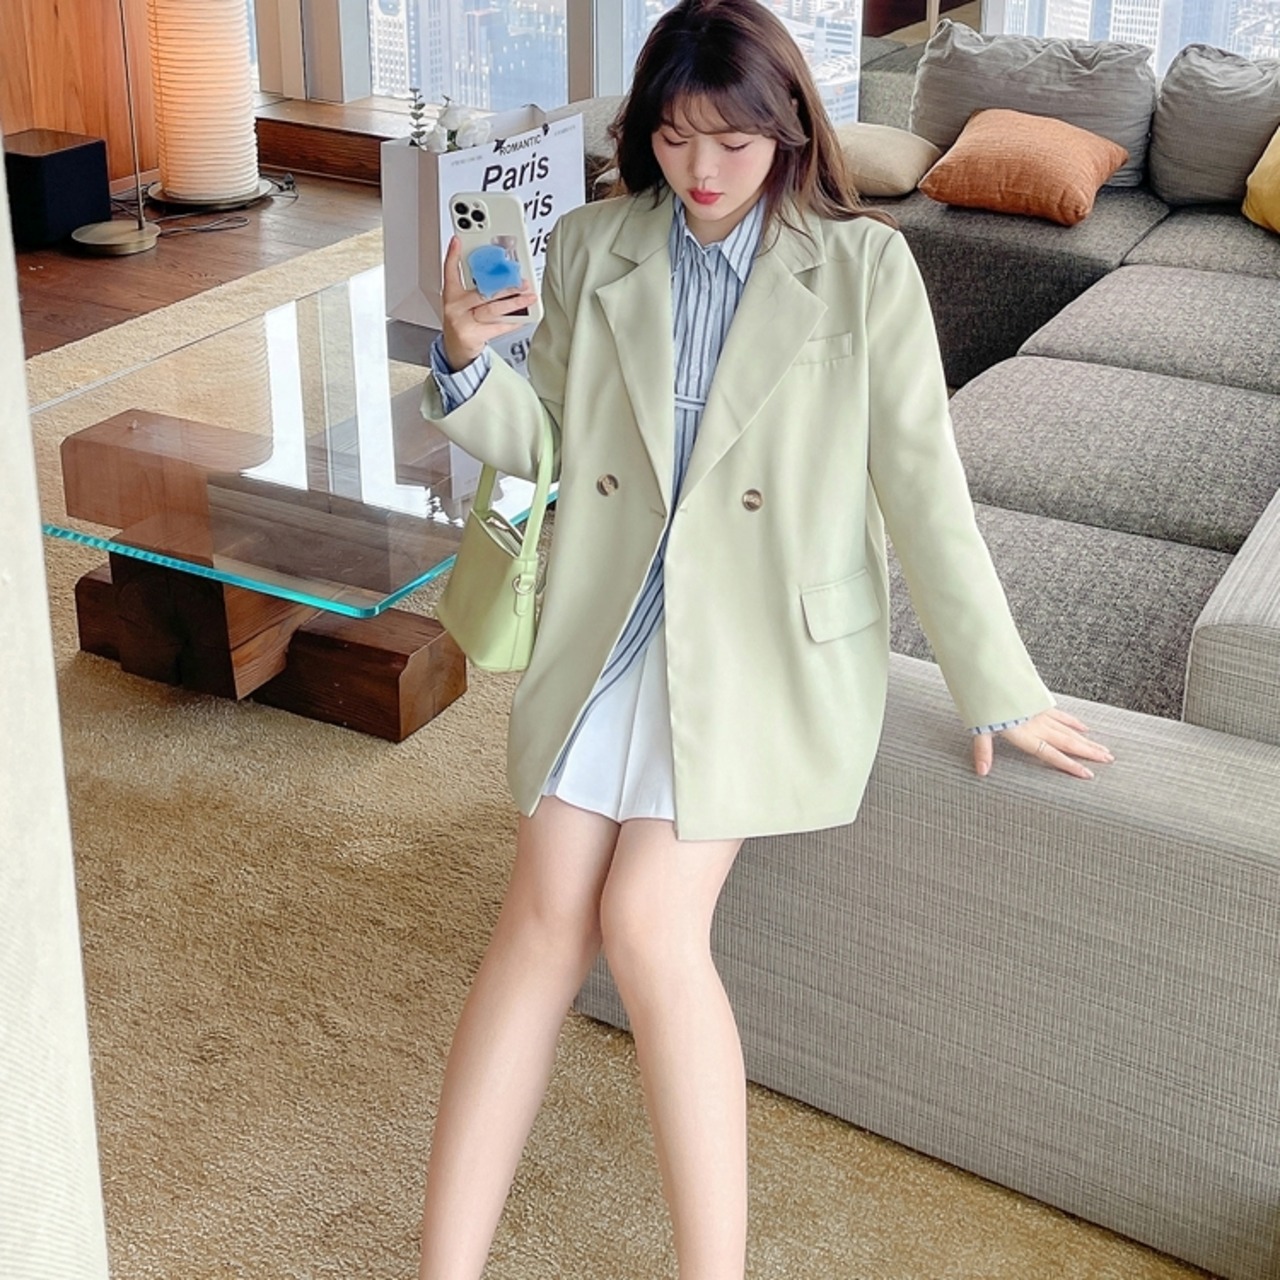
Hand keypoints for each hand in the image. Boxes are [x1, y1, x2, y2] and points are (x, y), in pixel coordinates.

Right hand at [440, 236, 538, 371]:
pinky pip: (498, 326)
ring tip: (528, 296)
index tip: (458, 241)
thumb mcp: (461, 302)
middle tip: (521, 281)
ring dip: (514, 302)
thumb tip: (499, 274)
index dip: (452, 255)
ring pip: (492, 309)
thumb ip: (473, 287)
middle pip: (481, 292)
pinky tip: (524, 316)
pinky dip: (513, 321)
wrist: (456, 349)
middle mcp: (455, 307)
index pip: (449, 271)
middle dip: (504, 286)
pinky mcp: (473, 335)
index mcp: (451, 295)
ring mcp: (463, 322)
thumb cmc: (462, 322)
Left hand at [972, 708, 1113, 779]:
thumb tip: (981, 771)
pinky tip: (1084, 728)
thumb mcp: (979, 727)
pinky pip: (1061, 715)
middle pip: (1068, 742)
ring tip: (1103, 749)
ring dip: (1087, 740)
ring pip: (1069, 729)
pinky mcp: (1039, 701)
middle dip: (1089, 752)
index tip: (1088, 774)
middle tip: (1108, 760)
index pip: (1051, 754)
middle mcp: (1037, 724)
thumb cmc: (984, 699)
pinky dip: (1073, 722)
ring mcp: (1040, 712)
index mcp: (1024, 734)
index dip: (1069, 765)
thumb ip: (983, 750)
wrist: (989, 671)